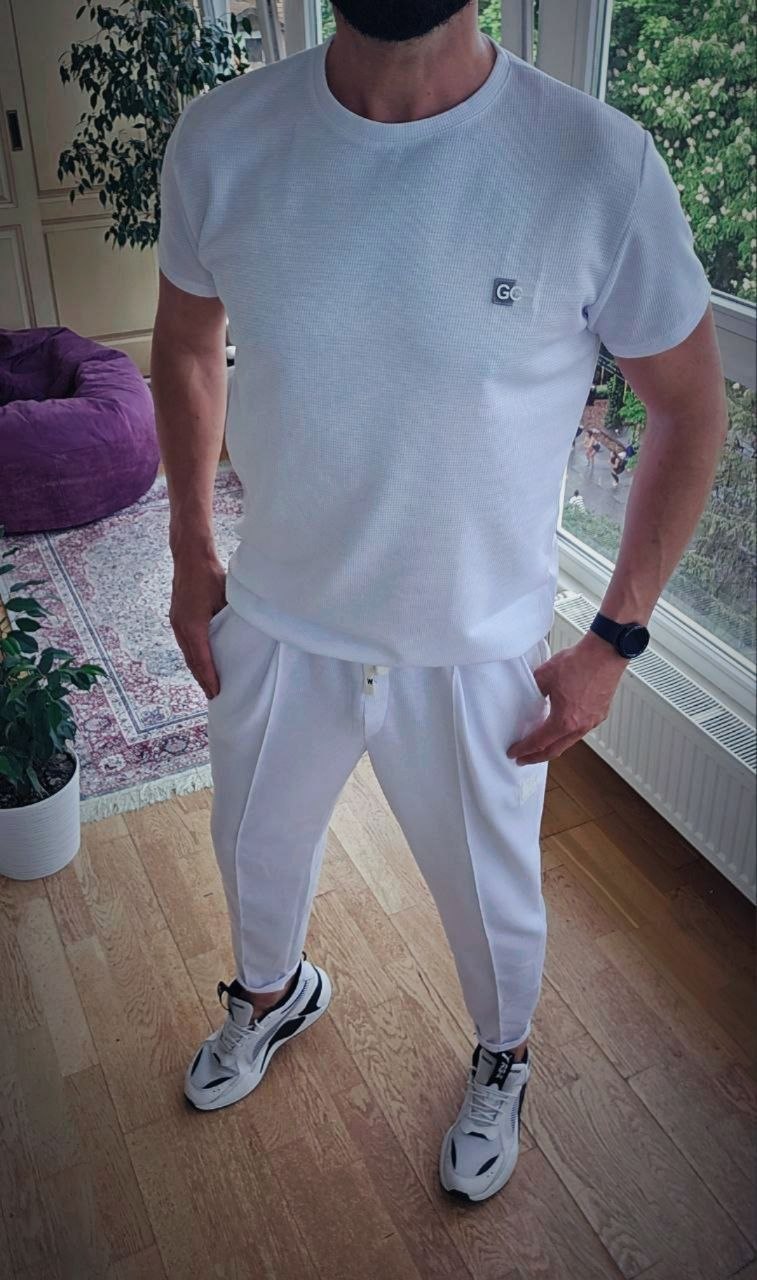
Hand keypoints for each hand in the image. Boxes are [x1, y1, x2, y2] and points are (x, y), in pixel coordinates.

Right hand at [169, 553, 226, 698]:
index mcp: (193, 625)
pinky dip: (193, 656)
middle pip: (192, 660)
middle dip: (202, 679)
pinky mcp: (177, 618)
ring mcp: (176, 622)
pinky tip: (200, 662)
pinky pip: (185, 643)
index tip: (216, 691)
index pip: (202, 658)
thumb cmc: (210, 574)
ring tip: (207, 684)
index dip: (209, 677)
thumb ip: (232, 619)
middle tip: (213, 695)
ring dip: (197, 669)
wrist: (190, 557)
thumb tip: (244, 636)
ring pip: (187, 653)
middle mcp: (181, 627)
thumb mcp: (226, 598)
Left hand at [507, 631, 628, 764]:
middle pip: (555, 750)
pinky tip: (560, 727)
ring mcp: (592, 721)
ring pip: (569, 741)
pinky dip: (566, 734)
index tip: (514, 752)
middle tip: (524, 759)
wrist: (605, 653)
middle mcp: (580, 726)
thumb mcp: (544, 676)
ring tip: (541, 745)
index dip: (524, 749)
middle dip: (537, 757)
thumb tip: (527, 696)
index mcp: (564, 720)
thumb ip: (533, 691)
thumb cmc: (580, 662)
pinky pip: (580, 730)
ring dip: (553, 745)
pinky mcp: (599, 713)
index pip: (539, 743)